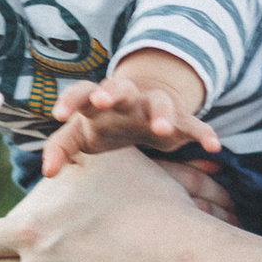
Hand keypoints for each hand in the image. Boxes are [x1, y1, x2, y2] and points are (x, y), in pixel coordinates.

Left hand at [41, 71, 219, 178]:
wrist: (141, 111)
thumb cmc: (103, 124)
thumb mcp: (80, 134)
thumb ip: (60, 148)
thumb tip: (47, 174)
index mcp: (97, 100)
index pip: (81, 93)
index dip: (69, 101)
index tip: (58, 115)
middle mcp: (126, 98)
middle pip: (119, 88)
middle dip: (112, 92)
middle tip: (105, 100)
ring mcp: (153, 105)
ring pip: (159, 102)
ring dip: (162, 112)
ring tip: (164, 129)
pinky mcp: (180, 119)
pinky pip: (193, 123)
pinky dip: (204, 132)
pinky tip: (214, 146)